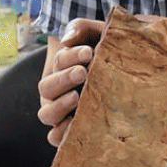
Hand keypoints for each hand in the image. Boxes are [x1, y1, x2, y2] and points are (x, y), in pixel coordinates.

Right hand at [37, 17, 106, 146]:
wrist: (120, 67)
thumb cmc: (103, 49)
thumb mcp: (94, 33)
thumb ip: (79, 29)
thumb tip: (67, 40)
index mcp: (60, 67)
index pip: (59, 61)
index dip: (70, 57)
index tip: (89, 52)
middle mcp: (56, 91)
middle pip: (47, 87)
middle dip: (63, 79)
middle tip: (82, 72)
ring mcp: (61, 111)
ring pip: (47, 114)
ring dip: (59, 106)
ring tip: (76, 98)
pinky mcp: (71, 129)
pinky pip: (56, 137)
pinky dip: (60, 135)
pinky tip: (74, 128)